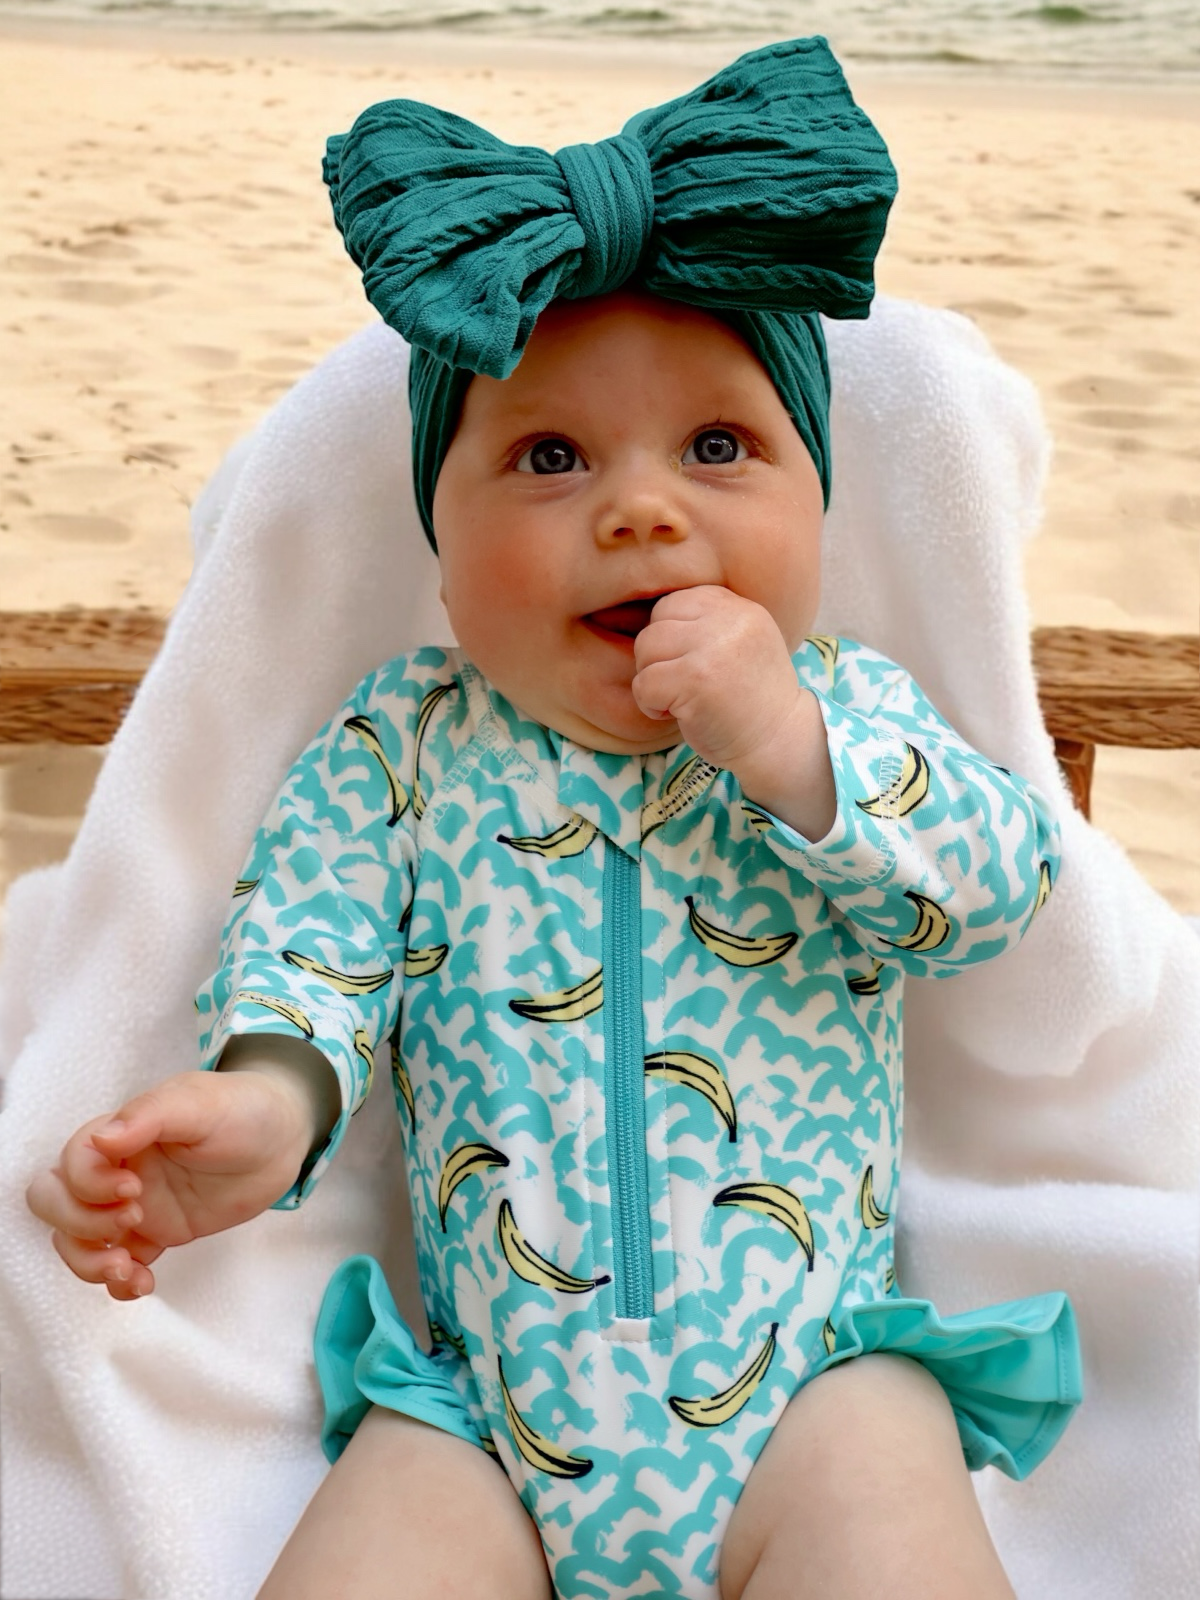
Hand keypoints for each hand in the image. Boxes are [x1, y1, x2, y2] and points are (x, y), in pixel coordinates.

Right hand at [25, 1066, 319, 1300]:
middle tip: (131, 1223)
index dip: (88, 1185)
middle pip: (55, 1203)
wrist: (285, 1135)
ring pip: (77, 1241)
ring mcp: (134, 1205)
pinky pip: (119, 1264)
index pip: (70, 1165)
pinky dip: (118, 1283)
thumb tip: (102, 1139)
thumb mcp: (198, 1102)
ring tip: (127, 1270)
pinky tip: (143, 1284)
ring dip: (89, 1262)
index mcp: (120, 1134)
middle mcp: (117, 1169)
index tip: (134, 1190)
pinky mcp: (158, 1233)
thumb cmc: (241, 1107)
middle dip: (78, 1224)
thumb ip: (148, 1115)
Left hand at [632, 586, 836, 838]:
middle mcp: (729, 620)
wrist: (778, 741)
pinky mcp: (695, 680)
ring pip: (645, 650)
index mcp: (739, 607)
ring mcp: (712, 649)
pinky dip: (650, 705)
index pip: (675, 602)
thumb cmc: (750, 699)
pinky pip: (644, 683)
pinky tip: (676, 714)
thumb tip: (653, 617)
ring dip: (652, 680)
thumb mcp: (742, 643)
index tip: (690, 664)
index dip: (670, 637)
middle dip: (657, 658)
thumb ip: (708, 622)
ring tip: (679, 699)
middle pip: (655, 623)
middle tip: (681, 686)